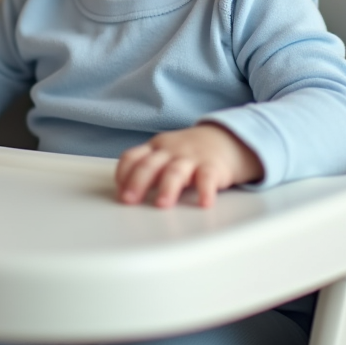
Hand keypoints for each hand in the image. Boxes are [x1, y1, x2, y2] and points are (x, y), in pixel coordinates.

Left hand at [115, 124, 264, 207]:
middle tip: (129, 200)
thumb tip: (124, 193)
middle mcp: (171, 151)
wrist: (227, 138)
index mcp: (156, 148)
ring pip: (176, 171)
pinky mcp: (213, 166)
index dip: (123, 174)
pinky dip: (205, 191)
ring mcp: (191, 158)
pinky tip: (204, 203)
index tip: (118, 192)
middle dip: (137, 182)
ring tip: (162, 205)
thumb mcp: (165, 154)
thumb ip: (147, 169)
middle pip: (150, 165)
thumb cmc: (190, 152)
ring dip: (167, 188)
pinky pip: (208, 178)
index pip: (132, 157)